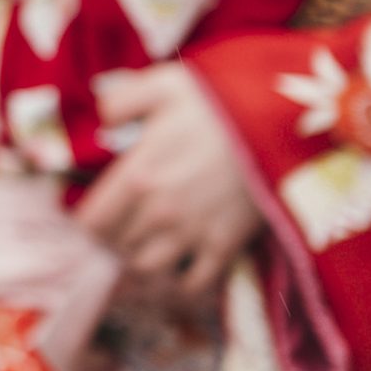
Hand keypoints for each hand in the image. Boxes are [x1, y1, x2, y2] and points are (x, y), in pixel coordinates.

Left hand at [73, 64, 262, 304]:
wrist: (280, 126)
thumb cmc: (220, 103)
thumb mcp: (162, 86)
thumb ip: (121, 100)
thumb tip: (103, 116)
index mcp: (136, 175)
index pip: (91, 223)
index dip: (89, 223)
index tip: (99, 214)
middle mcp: (158, 212)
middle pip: (117, 248)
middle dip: (115, 242)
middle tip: (124, 231)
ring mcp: (192, 233)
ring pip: (148, 271)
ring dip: (143, 264)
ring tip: (148, 249)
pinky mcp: (225, 247)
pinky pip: (193, 285)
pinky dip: (182, 284)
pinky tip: (182, 268)